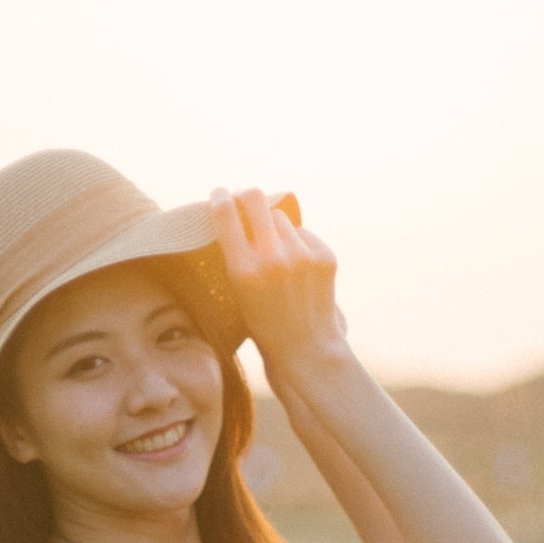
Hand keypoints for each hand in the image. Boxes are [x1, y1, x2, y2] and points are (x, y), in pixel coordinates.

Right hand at [210, 186, 347, 369]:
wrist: (307, 349)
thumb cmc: (264, 324)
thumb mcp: (237, 292)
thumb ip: (235, 254)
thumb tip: (235, 211)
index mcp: (243, 270)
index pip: (224, 214)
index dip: (219, 198)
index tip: (219, 193)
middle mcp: (272, 258)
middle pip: (254, 198)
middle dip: (246, 196)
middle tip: (244, 201)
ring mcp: (301, 256)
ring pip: (281, 218)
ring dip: (274, 228)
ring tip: (276, 256)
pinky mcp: (325, 256)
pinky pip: (304, 234)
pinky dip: (298, 244)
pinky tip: (298, 268)